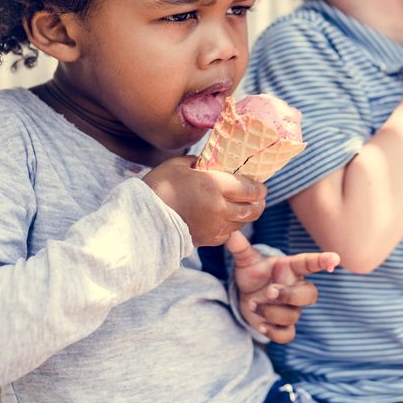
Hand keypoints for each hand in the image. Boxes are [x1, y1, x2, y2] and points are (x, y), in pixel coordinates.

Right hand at [143, 156, 265, 246]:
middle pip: (253, 209)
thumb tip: (210, 161)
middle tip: (259, 196)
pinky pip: (228, 233)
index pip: (250, 189)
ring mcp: (215, 227)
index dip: (259, 187)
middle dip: (259, 202)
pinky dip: (231, 225)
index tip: (260, 184)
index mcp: (215, 186)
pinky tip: (226, 218)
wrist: (142, 220)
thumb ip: (200, 162)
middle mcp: (220, 208)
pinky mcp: (208, 240)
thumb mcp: (178, 165)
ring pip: (243, 222)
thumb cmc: (158, 188)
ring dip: (246, 214)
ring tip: (245, 206)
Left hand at [228, 231, 338, 342]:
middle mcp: (296, 288)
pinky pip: (288, 335)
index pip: (310, 263)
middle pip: (310, 295)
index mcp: (290, 269)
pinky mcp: (283, 326)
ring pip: (294, 316)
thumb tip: (229, 233)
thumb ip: (240, 247)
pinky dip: (274, 333)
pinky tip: (261, 325)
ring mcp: (291, 309)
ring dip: (271, 312)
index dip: (323, 261)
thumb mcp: (246, 260)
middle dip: (290, 295)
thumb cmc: (253, 274)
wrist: (246, 295)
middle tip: (269, 291)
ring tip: (252, 304)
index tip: (335, 259)